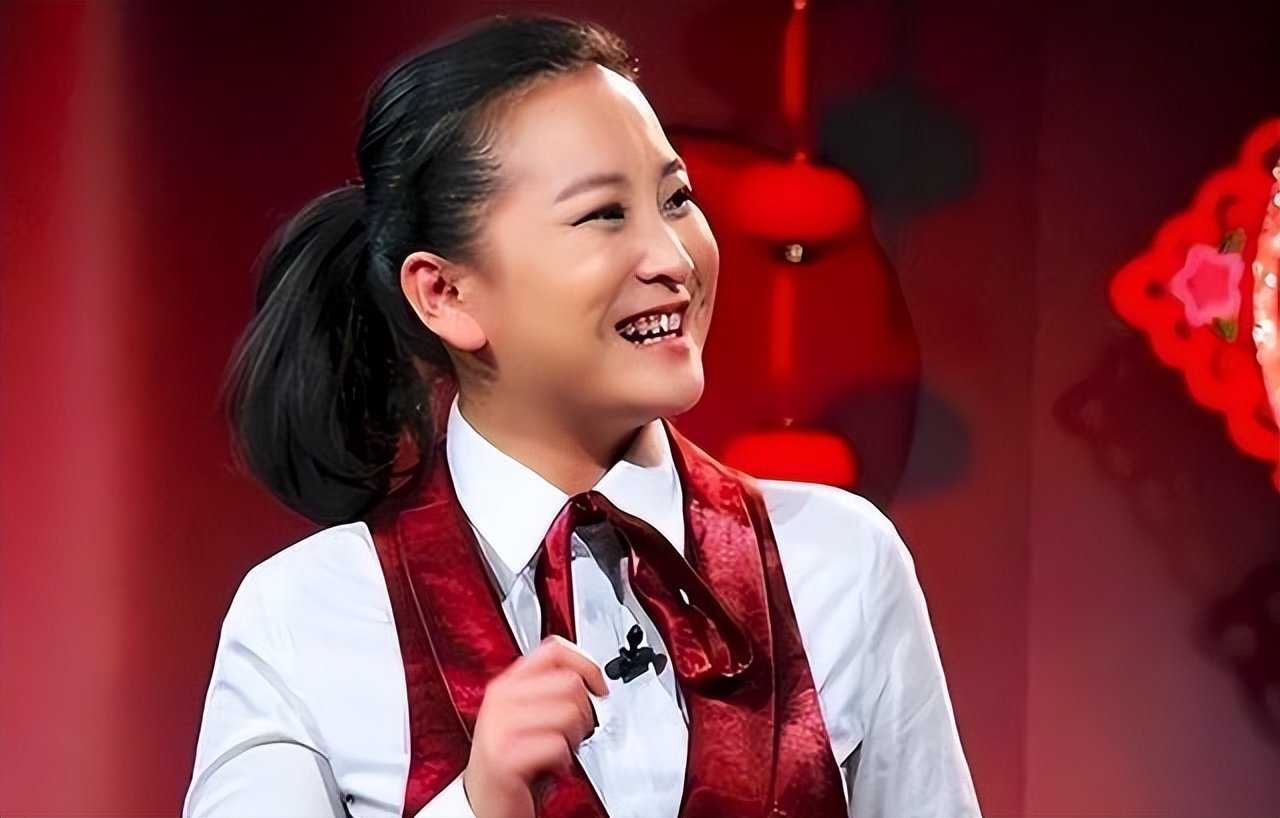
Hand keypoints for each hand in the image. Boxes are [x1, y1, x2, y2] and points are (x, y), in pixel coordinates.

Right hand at [463, 636, 607, 817]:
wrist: (481, 802)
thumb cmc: (508, 758)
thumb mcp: (520, 714)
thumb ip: (544, 689)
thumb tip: (586, 674)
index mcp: (506, 684)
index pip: (554, 650)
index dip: (585, 663)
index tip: (599, 685)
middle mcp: (501, 700)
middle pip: (570, 682)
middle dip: (585, 709)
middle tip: (576, 729)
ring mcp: (501, 727)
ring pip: (569, 712)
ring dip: (576, 736)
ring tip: (562, 747)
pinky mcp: (506, 757)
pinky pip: (558, 745)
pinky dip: (565, 759)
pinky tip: (554, 765)